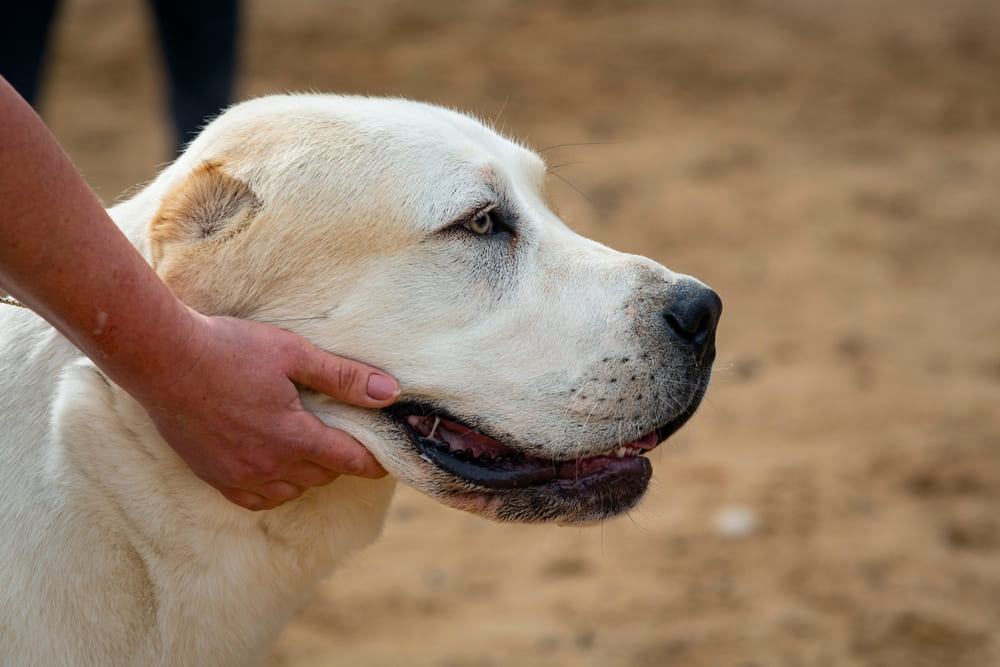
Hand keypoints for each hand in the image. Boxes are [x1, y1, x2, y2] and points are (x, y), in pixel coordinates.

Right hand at [135, 312, 398, 510]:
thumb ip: (344, 377)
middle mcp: (268, 465)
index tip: (386, 457)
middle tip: (342, 436)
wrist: (164, 359)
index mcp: (293, 436)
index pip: (349, 460)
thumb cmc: (230, 349)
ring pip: (291, 490)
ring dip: (308, 474)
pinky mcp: (213, 477)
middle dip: (339, 459)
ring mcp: (238, 475)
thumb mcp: (294, 353)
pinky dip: (274, 489)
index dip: (373, 460)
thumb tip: (389, 392)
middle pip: (322, 476)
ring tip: (309, 447)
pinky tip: (275, 468)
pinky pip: (256, 500)